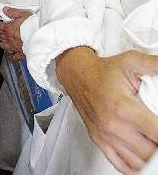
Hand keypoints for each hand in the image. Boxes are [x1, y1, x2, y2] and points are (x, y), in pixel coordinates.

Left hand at [0, 7, 31, 60]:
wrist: (42, 38)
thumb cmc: (33, 26)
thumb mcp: (23, 14)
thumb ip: (12, 12)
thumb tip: (5, 10)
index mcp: (8, 29)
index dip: (0, 25)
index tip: (3, 23)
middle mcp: (9, 39)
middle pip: (0, 36)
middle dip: (2, 33)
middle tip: (6, 30)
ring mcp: (14, 47)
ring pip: (3, 46)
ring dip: (4, 43)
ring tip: (8, 40)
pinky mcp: (20, 53)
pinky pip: (13, 56)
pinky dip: (11, 54)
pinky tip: (13, 52)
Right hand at [57, 47, 157, 173]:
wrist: (76, 74)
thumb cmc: (103, 71)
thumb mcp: (132, 62)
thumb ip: (155, 65)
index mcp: (123, 107)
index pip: (157, 133)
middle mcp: (112, 125)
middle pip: (150, 152)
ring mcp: (104, 135)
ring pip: (137, 162)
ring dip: (150, 157)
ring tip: (154, 145)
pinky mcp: (99, 140)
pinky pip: (120, 164)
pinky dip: (135, 167)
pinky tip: (144, 161)